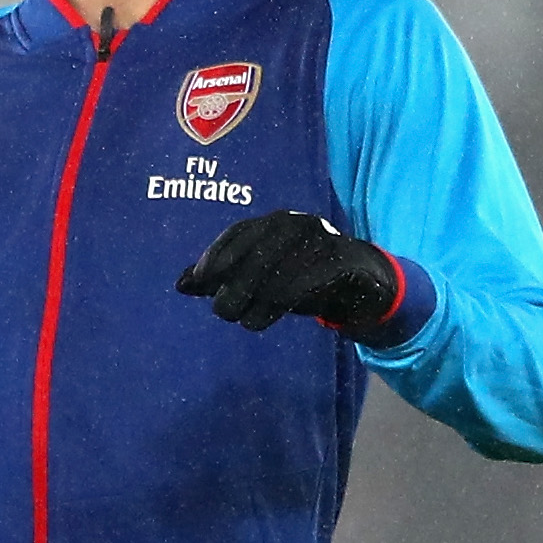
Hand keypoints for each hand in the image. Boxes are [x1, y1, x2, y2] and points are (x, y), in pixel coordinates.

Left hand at [176, 211, 409, 342]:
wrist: (362, 282)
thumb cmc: (303, 276)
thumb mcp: (261, 275)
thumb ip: (223, 275)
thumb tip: (180, 284)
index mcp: (275, 222)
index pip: (238, 234)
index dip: (215, 256)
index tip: (199, 280)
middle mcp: (295, 225)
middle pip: (254, 255)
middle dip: (233, 286)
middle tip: (223, 311)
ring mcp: (319, 242)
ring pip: (274, 274)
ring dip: (253, 302)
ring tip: (244, 320)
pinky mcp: (339, 264)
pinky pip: (298, 286)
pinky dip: (274, 306)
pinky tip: (262, 319)